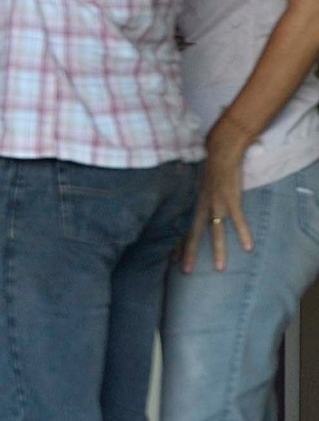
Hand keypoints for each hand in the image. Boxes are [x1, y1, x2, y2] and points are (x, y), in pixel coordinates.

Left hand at [181, 136, 253, 272]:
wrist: (220, 149)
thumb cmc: (208, 166)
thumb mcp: (195, 184)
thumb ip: (193, 197)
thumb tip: (187, 206)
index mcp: (192, 203)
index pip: (181, 227)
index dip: (177, 243)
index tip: (171, 259)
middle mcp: (201, 205)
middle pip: (193, 233)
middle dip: (189, 252)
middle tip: (185, 271)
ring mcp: (216, 203)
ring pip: (215, 231)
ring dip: (217, 250)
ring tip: (219, 268)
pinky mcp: (232, 198)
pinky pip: (238, 219)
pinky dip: (243, 233)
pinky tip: (248, 247)